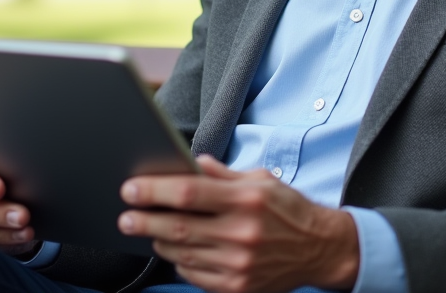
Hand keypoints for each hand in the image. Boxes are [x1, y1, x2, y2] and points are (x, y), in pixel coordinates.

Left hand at [117, 155, 359, 292]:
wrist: (320, 248)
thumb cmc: (287, 209)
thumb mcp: (261, 179)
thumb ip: (223, 174)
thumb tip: (191, 164)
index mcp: (246, 200)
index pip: (188, 193)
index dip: (154, 191)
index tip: (131, 189)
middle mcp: (242, 233)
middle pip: (177, 228)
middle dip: (144, 221)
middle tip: (125, 216)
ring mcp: (239, 264)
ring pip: (182, 254)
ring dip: (159, 242)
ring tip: (148, 230)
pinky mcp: (238, 287)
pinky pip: (195, 275)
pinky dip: (180, 262)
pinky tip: (177, 250)